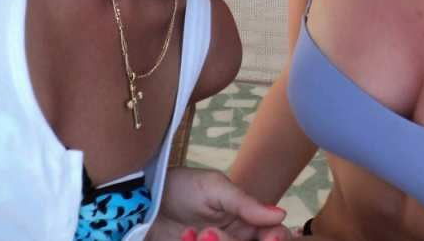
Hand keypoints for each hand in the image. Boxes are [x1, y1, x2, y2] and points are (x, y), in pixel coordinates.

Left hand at [146, 167, 291, 240]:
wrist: (142, 201)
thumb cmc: (182, 187)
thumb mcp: (215, 189)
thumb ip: (246, 204)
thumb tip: (281, 214)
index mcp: (246, 221)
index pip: (273, 234)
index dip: (276, 237)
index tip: (271, 237)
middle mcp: (235, 239)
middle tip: (208, 233)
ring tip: (191, 233)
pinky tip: (184, 237)